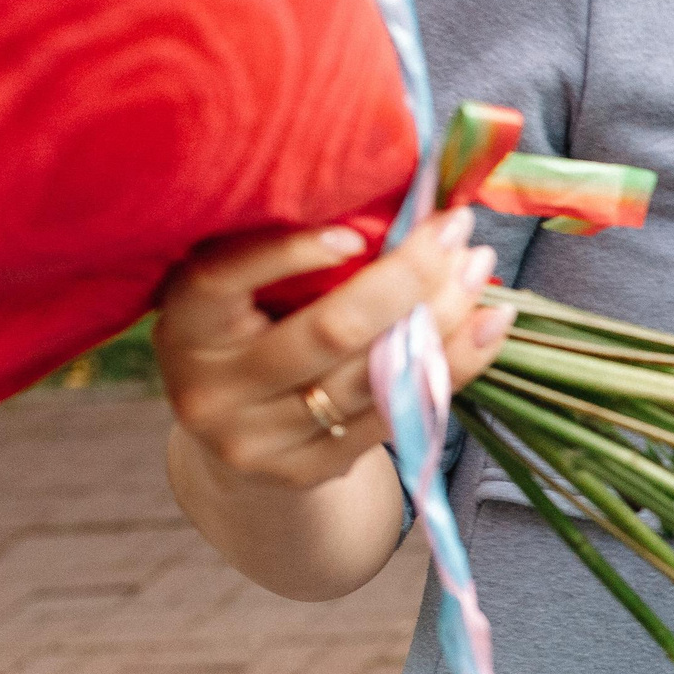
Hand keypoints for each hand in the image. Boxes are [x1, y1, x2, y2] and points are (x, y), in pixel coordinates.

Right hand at [154, 206, 513, 491]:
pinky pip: (397, 413)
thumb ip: (294, 261)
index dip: (291, 253)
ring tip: (480, 272)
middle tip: (457, 232)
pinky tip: (489, 326)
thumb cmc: (252, 337)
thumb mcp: (244, 296)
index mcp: (184, 323)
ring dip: (443, 318)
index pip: (226, 276)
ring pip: (373, 377)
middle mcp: (212, 386)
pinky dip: (454, 365)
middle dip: (406, 277)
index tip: (357, 230)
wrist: (237, 440)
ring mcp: (258, 438)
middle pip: (328, 332)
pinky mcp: (306, 469)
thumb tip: (403, 204)